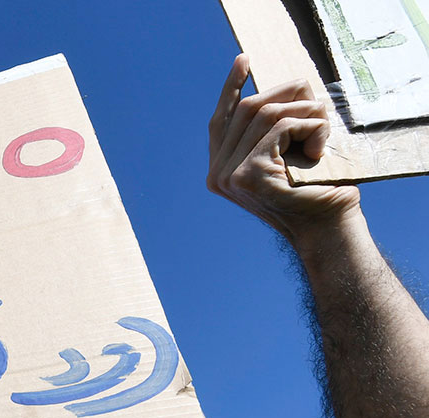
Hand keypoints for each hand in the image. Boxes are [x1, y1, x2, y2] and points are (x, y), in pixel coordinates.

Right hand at [206, 55, 359, 244]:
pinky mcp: (250, 175)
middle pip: (245, 109)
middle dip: (286, 95)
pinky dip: (309, 127)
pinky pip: (280, 127)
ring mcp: (230, 177)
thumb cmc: (315, 192)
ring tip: (324, 128)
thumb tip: (279, 92)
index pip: (220, 122)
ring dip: (304, 112)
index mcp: (221, 172)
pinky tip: (320, 147)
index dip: (231, 88)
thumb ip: (271, 132)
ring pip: (264, 113)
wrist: (328, 227)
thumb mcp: (287, 155)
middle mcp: (218, 175)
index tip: (244, 60)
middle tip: (316, 100)